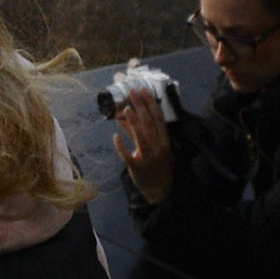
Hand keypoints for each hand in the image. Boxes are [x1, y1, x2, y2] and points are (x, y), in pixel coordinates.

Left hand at [111, 87, 174, 204]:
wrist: (159, 188)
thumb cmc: (157, 164)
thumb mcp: (155, 146)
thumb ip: (139, 131)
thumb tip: (125, 113)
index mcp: (164, 141)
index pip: (158, 118)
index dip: (151, 103)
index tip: (143, 90)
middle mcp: (157, 147)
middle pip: (149, 124)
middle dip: (140, 106)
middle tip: (132, 92)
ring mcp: (147, 157)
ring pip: (141, 137)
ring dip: (133, 122)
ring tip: (126, 109)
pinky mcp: (137, 167)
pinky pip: (128, 155)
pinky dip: (122, 146)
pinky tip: (115, 136)